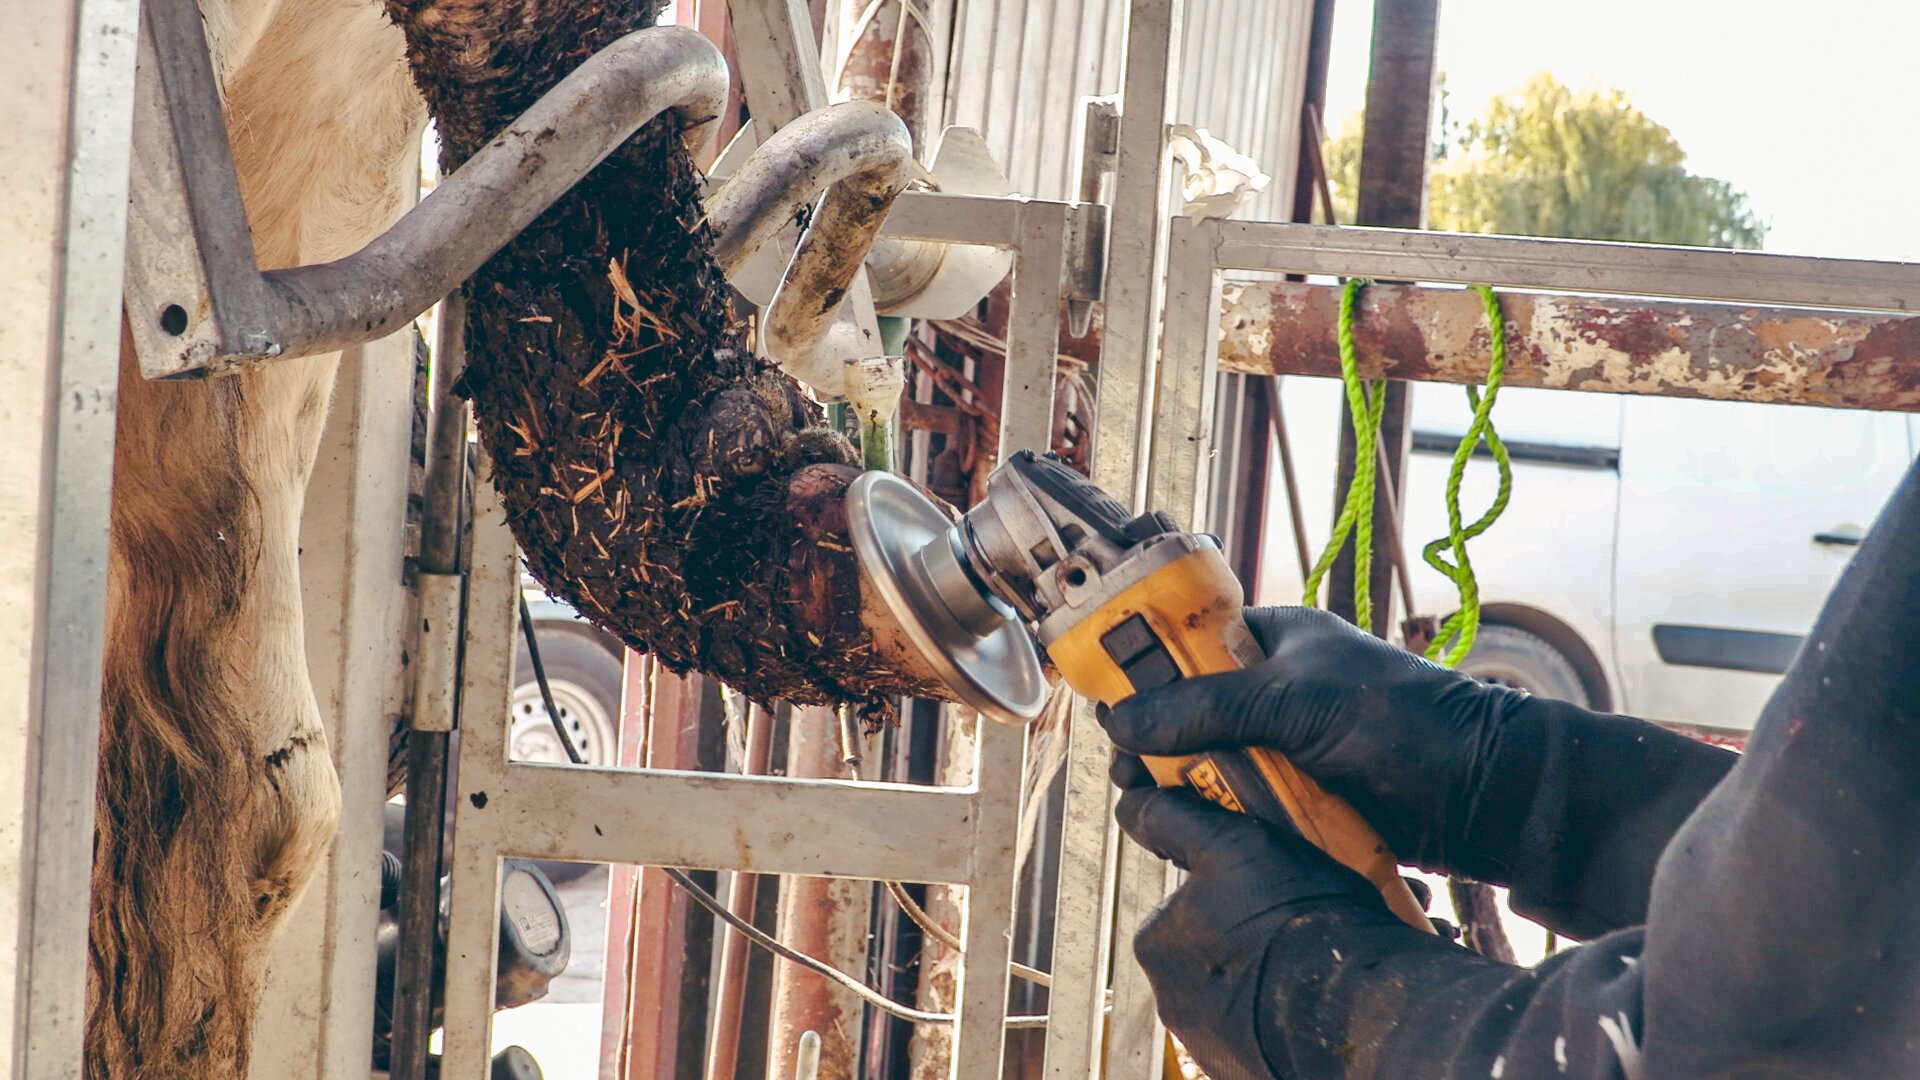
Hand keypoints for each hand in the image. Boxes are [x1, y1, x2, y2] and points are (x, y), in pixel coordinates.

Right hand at [1100, 605, 1544, 885]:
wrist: (1480, 794)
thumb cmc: (1399, 720)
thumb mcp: (1293, 702)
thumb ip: (1206, 709)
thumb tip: (1122, 723)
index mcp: (1271, 640)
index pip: (1185, 643)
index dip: (1142, 667)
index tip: (1107, 700)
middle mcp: (1268, 690)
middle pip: (1184, 712)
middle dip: (1154, 741)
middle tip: (1130, 771)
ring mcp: (1281, 747)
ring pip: (1204, 765)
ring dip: (1179, 786)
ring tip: (1154, 804)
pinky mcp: (1293, 800)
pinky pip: (1234, 807)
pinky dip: (1213, 820)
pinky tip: (1192, 832)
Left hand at [1111, 754, 1403, 1079]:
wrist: (1353, 1008)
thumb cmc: (1289, 919)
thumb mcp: (1229, 844)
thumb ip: (1174, 820)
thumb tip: (1131, 803)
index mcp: (1157, 944)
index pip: (1187, 900)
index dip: (1231, 881)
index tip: (1270, 877)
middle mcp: (1172, 1000)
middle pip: (1214, 945)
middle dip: (1252, 929)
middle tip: (1300, 914)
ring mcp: (1211, 1042)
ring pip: (1243, 986)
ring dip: (1274, 967)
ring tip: (1319, 952)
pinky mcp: (1250, 1066)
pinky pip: (1267, 1025)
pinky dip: (1289, 1006)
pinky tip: (1321, 987)